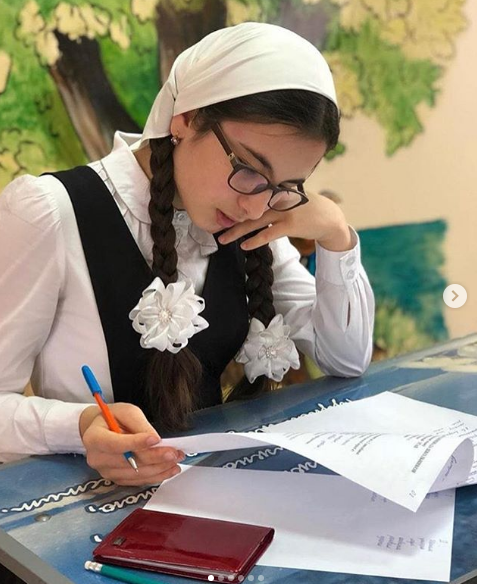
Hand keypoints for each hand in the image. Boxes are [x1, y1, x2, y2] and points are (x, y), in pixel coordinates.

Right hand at [79, 403, 184, 485]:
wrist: (102, 429)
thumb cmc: (113, 417)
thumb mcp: (126, 412)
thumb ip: (139, 425)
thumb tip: (155, 439)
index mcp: (94, 438)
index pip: (115, 444)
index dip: (136, 443)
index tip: (156, 439)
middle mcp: (97, 458)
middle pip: (129, 462)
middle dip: (155, 457)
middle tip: (174, 452)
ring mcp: (107, 472)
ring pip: (136, 474)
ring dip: (159, 468)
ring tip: (176, 459)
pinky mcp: (117, 479)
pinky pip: (138, 481)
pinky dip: (156, 476)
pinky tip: (170, 469)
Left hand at [218, 191, 352, 251]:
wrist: (329, 218)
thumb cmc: (306, 208)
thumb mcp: (289, 197)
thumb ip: (271, 197)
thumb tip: (251, 201)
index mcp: (275, 189)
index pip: (250, 194)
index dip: (232, 202)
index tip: (218, 209)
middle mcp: (278, 197)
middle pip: (248, 208)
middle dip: (230, 218)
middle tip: (215, 227)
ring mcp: (284, 211)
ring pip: (255, 221)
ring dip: (237, 232)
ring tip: (224, 239)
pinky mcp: (290, 225)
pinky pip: (269, 233)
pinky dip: (256, 240)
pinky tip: (244, 245)